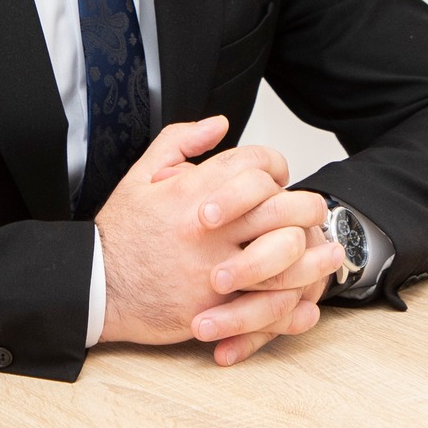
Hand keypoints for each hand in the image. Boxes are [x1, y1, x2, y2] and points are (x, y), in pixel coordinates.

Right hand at [95, 117, 327, 347]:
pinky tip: (306, 297)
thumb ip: (181, 141)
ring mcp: (215, 266)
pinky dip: (292, 301)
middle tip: (312, 213)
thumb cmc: (121, 232)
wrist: (97, 285)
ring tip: (330, 252)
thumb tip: (220, 123)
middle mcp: (211, 225)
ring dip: (313, 255)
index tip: (278, 178)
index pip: (257, 165)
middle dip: (306, 208)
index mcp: (196, 188)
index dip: (276, 167)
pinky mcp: (216, 304)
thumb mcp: (142, 173)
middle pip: (283, 207)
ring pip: (285, 255)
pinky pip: (267, 302)